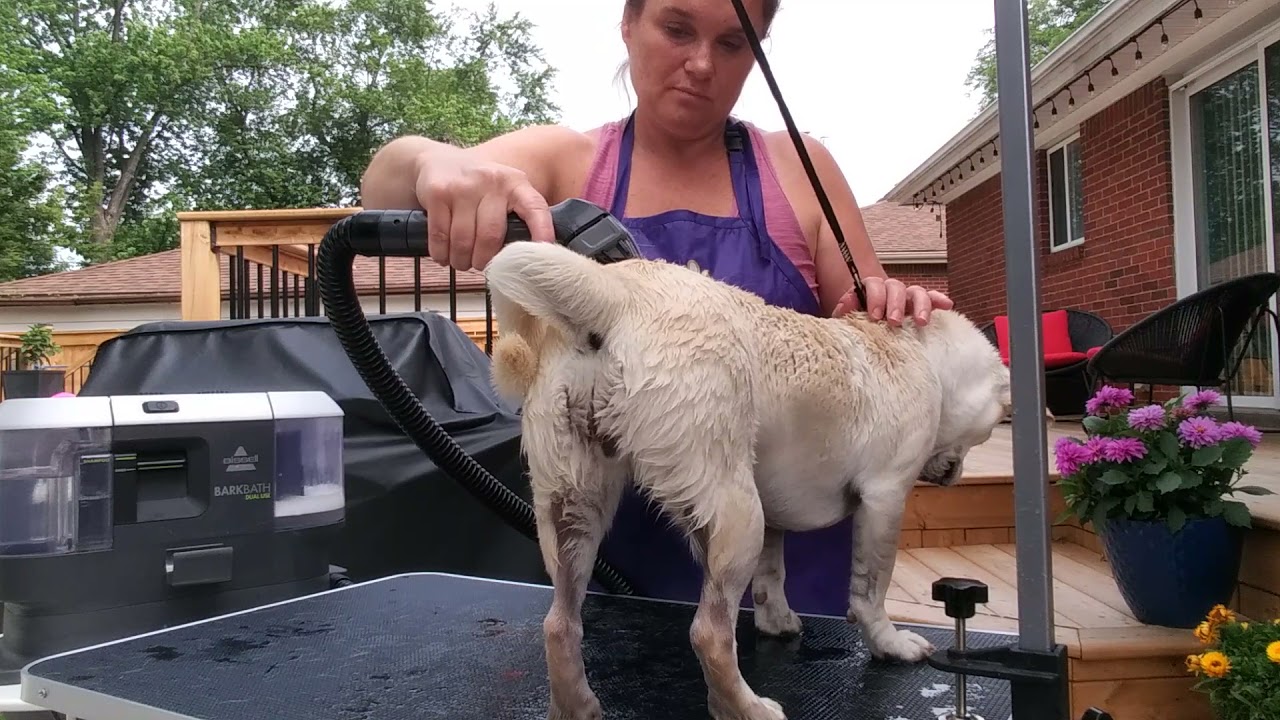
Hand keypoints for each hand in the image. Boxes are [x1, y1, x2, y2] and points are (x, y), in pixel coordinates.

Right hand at [414, 154, 555, 270]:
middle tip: (480, 265)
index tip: (543, 253)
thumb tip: (526, 258)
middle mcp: (491, 181)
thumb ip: (515, 217)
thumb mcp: (503, 192)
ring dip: (461, 260)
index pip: (535, 208)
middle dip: (484, 261)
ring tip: (462, 262)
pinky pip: (440, 236)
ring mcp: (463, 186)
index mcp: (515, 183)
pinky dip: (441, 253)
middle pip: (490, 236)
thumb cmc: (477, 187)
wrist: (438, 160)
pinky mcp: (438, 192)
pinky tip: (444, 256)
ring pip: (463, 240)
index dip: (542, 230)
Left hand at [833, 276, 952, 324]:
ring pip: (916, 292)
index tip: (875, 315)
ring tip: (920, 321)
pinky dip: (938, 300)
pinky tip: (947, 305)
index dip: (875, 298)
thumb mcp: (847, 317)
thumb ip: (845, 309)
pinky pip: (932, 299)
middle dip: (895, 303)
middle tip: (893, 321)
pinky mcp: (920, 306)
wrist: (870, 328)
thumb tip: (844, 305)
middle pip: (895, 287)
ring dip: (919, 305)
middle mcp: (890, 290)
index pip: (873, 285)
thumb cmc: (859, 322)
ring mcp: (907, 297)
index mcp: (870, 289)